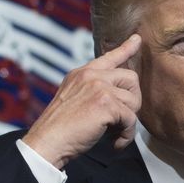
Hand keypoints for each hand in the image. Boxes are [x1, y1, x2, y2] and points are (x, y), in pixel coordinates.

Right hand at [23, 34, 142, 169]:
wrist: (47, 141)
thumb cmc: (58, 128)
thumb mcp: (72, 98)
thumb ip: (90, 91)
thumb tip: (116, 98)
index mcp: (82, 74)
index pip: (109, 57)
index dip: (125, 49)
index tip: (136, 40)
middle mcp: (91, 76)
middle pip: (131, 78)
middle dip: (133, 100)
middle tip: (122, 119)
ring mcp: (99, 88)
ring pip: (134, 101)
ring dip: (128, 122)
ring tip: (115, 133)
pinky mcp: (106, 104)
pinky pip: (131, 119)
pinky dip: (126, 135)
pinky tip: (115, 142)